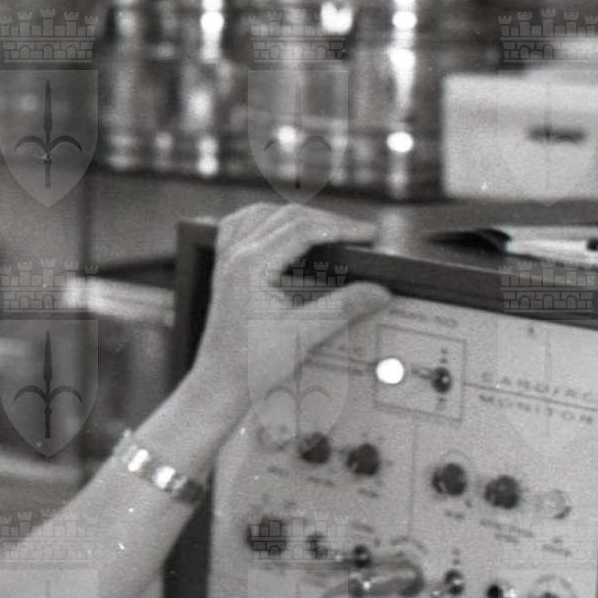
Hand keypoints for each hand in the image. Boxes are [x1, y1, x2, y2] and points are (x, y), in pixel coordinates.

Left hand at [186, 204, 392, 425]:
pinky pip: (240, 227)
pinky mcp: (224, 269)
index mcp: (251, 266)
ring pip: (262, 214)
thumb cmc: (251, 364)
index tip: (367, 233)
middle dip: (326, 220)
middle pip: (286, 216)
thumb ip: (343, 307)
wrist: (220, 383)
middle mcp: (235, 256)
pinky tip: (278, 228)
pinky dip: (265, 221)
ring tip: (326, 226)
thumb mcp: (303, 334)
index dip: (341, 226)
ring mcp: (226, 260)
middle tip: (357, 232)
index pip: (302, 228)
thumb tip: (377, 291)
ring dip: (296, 215)